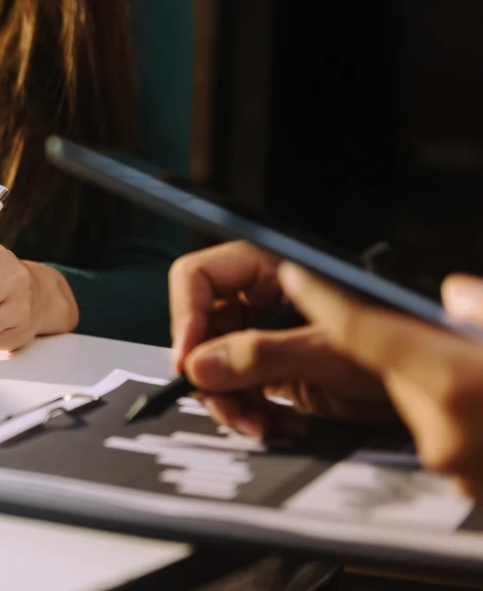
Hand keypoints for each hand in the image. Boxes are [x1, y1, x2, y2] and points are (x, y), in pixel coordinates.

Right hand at [170, 241, 391, 436]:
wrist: (437, 386)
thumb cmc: (406, 341)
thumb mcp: (329, 348)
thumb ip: (263, 354)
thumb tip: (203, 365)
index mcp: (270, 268)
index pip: (200, 277)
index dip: (187, 317)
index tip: (188, 360)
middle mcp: (262, 298)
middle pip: (202, 328)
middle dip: (210, 371)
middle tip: (224, 401)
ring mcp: (267, 335)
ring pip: (214, 365)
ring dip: (230, 400)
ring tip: (257, 422)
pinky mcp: (275, 370)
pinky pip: (238, 390)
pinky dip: (250, 413)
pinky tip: (275, 423)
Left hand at [279, 264, 482, 496]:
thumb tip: (454, 297)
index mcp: (459, 383)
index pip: (365, 331)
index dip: (326, 298)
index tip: (298, 274)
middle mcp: (445, 430)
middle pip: (396, 367)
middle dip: (419, 347)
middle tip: (467, 344)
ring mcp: (455, 467)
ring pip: (421, 401)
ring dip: (444, 384)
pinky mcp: (467, 489)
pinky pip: (444, 434)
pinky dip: (463, 415)